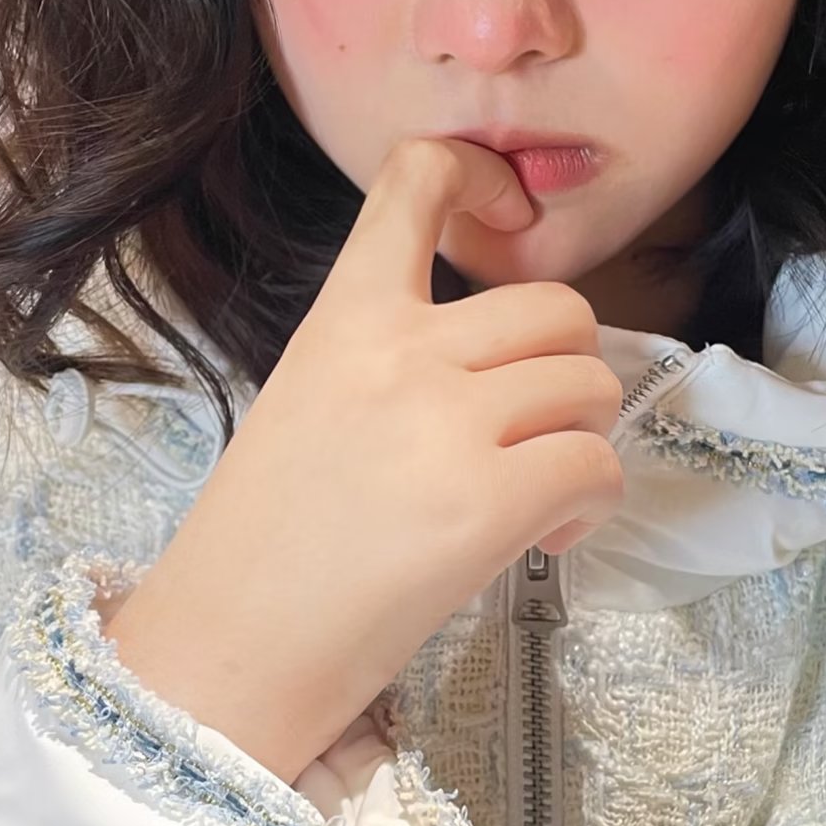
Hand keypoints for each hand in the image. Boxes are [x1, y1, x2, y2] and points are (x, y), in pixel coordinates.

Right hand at [100, 136, 625, 777]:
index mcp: (346, 317)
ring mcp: (448, 425)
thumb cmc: (265, 539)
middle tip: (534, 432)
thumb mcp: (309, 398)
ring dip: (584, 440)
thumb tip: (502, 362)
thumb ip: (395, 355)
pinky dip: (591, 504)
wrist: (229, 648)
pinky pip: (596, 466)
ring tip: (537, 496)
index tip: (508, 216)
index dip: (484, 177)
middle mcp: (401, 353)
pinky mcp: (489, 503)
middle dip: (570, 370)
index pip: (418, 179)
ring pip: (592, 385)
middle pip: (559, 307)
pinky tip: (546, 537)